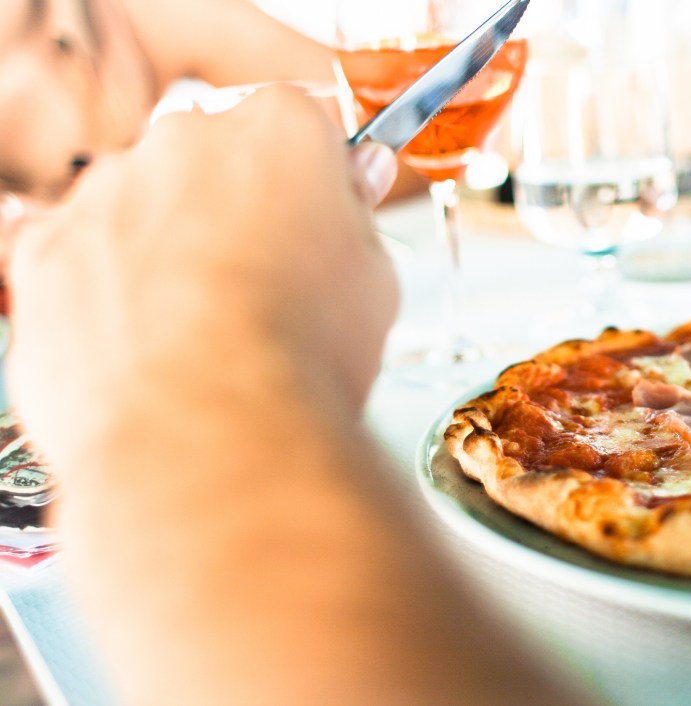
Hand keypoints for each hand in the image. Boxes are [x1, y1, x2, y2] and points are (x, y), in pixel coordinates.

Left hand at [6, 84, 397, 469]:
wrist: (211, 434)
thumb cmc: (297, 360)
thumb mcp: (377, 280)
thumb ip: (356, 217)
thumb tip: (350, 198)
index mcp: (278, 130)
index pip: (299, 123)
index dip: (313, 177)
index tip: (319, 212)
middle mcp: (184, 142)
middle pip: (214, 157)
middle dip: (236, 207)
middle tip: (267, 283)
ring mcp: (104, 193)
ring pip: (142, 206)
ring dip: (168, 249)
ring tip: (204, 331)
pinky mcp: (44, 251)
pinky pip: (79, 257)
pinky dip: (106, 291)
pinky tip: (149, 344)